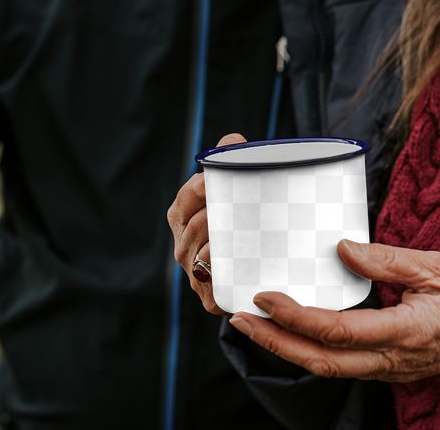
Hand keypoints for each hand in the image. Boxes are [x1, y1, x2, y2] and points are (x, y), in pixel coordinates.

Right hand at [167, 132, 246, 314]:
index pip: (189, 196)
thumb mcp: (235, 190)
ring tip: (246, 234)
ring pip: (206, 254)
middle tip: (245, 207)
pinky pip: (214, 285)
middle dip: (219, 216)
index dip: (205, 188)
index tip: (223, 181)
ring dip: (224, 244)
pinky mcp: (210, 297)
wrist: (257, 271)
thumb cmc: (242, 221)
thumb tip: (233, 141)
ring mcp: (194, 272)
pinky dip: (224, 276)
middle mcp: (183, 244)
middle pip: (198, 225)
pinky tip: (238, 267)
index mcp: (182, 214)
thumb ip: (233, 160)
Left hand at [227, 240, 439, 382]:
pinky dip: (312, 348)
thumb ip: (386, 259)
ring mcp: (392, 367)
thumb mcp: (437, 265)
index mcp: (405, 332)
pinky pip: (344, 363)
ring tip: (255, 324)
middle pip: (321, 361)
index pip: (337, 331)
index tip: (264, 296)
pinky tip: (293, 329)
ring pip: (329, 367)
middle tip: (239, 318)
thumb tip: (340, 247)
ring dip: (288, 348)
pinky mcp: (392, 365)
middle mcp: (393, 359)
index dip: (295, 317)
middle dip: (275, 342)